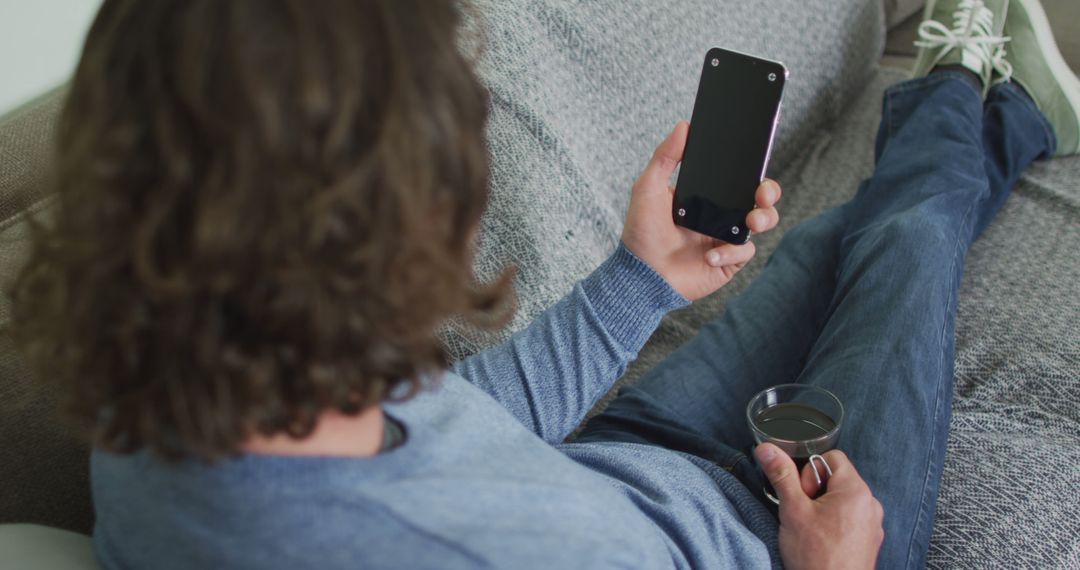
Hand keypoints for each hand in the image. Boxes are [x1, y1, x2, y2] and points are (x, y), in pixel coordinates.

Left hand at [621, 121, 781, 300]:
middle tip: (762, 193)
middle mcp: (719, 215)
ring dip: (764, 218)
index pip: (736, 179)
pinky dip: (730, 251)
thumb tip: (684, 125)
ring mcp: (725, 238)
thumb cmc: (641, 234)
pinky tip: (709, 254)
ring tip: (751, 221)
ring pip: (761, 222)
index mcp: (705, 196)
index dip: (752, 170)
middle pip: (758, 198)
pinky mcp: (727, 261)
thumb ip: (665, 157)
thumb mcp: (648, 188)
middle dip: (769, 192)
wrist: (640, 276)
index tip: (757, 161)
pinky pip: (744, 252)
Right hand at [756, 443, 883, 569]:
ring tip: (811, 530)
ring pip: (841, 500)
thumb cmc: (816, 557)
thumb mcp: (793, 511)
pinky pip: (850, 519)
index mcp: (856, 491)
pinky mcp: (869, 540)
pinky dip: (834, 524)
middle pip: (836, 479)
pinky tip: (821, 542)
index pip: (832, 457)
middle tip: (803, 514)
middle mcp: (870, 504)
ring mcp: (872, 524)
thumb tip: (768, 449)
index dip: (810, 472)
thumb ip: (781, 475)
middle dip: (815, 491)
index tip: (802, 494)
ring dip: (823, 508)